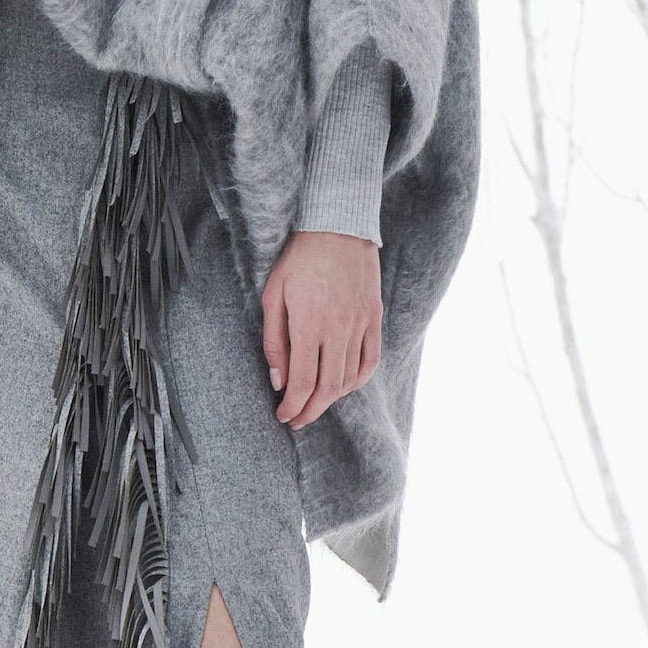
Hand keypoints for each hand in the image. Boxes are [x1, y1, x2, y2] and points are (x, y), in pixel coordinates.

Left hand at [261, 230, 382, 429]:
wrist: (338, 228)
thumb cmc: (299, 259)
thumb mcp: (273, 296)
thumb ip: (274, 341)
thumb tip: (277, 380)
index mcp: (308, 325)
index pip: (302, 382)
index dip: (292, 406)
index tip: (283, 415)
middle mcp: (337, 329)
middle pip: (327, 388)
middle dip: (310, 411)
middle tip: (297, 419)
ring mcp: (360, 325)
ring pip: (349, 379)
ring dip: (331, 399)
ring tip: (315, 405)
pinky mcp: (374, 318)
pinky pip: (370, 360)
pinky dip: (357, 381)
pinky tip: (344, 386)